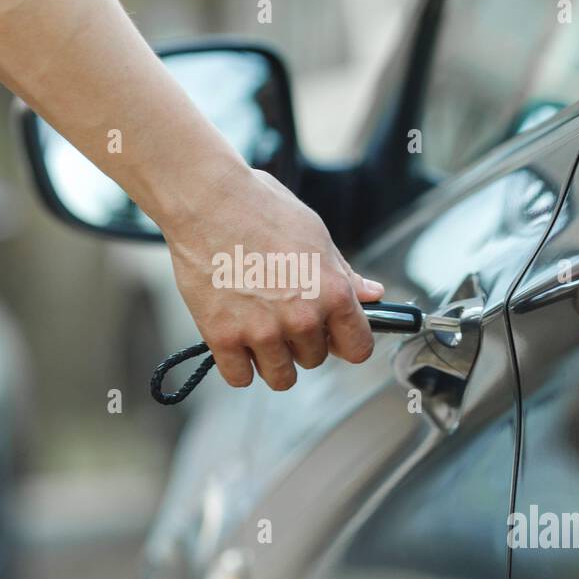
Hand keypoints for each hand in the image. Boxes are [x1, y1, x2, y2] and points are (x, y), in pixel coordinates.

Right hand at [165, 167, 384, 390]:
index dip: (345, 342)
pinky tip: (235, 338)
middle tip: (280, 311)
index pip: (358, 348)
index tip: (333, 335)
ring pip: (280, 377)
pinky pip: (240, 377)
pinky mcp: (223, 338)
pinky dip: (238, 364)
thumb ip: (344, 274)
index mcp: (333, 293)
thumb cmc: (261, 208)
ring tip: (258, 327)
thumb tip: (371, 294)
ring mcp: (262, 332)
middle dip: (301, 342)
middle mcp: (302, 319)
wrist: (207, 201)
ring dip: (272, 358)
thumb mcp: (316, 235)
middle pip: (314, 360)